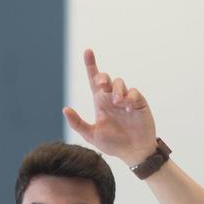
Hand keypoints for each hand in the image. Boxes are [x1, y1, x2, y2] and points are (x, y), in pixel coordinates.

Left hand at [63, 49, 157, 166]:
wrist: (133, 152)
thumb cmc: (113, 143)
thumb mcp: (91, 135)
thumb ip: (78, 123)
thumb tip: (65, 109)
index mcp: (100, 102)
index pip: (94, 80)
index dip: (91, 65)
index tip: (87, 51)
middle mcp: (112, 98)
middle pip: (106, 79)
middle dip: (103, 78)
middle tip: (101, 85)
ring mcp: (126, 99)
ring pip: (120, 83)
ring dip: (117, 90)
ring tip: (117, 103)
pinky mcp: (139, 103)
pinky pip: (134, 93)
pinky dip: (130, 97)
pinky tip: (128, 108)